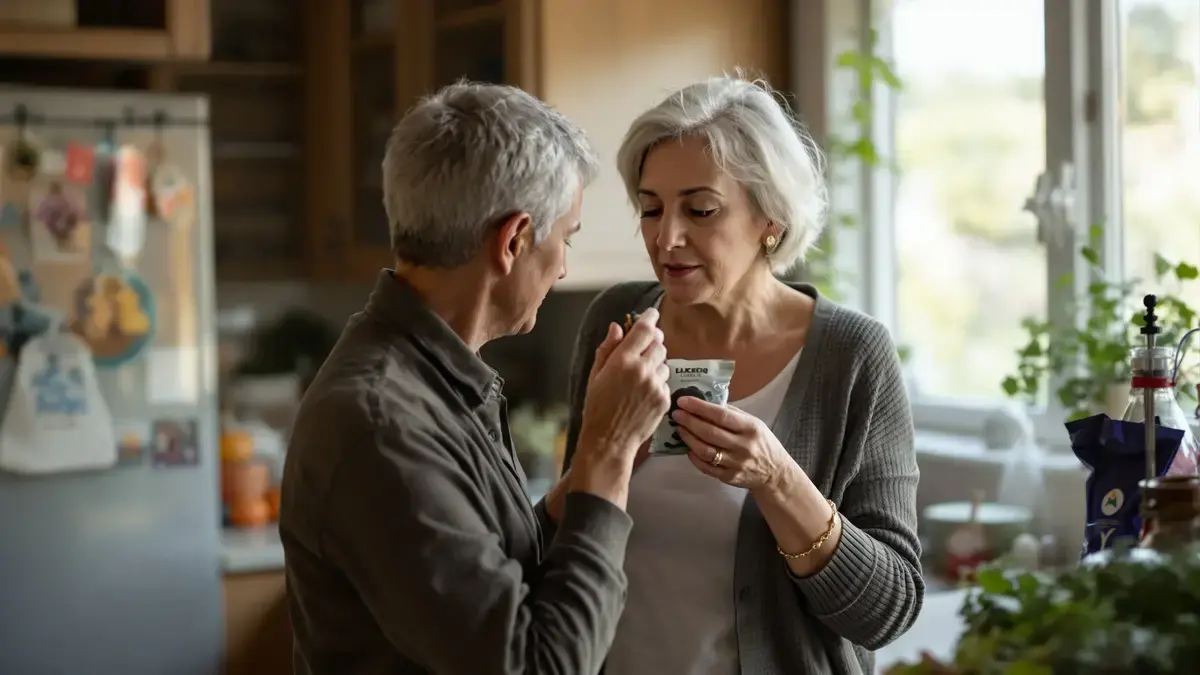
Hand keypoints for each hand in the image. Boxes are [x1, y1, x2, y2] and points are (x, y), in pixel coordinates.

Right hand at [577, 308, 669, 463]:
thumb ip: (607, 349)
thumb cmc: (597, 407)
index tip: (651, 313)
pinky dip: (658, 381)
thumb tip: (617, 326)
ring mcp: (656, 385)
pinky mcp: (664, 398)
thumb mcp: (595, 375)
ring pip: (664, 361)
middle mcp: (642, 370)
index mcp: (622, 361)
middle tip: (642, 348)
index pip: (644, 329)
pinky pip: (666, 380)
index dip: (650, 317)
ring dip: (656, 362)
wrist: (610, 440)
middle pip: (658, 342)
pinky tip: (644, 393)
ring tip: (640, 377)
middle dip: (652, 341)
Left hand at [672, 395, 796, 491]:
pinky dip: (694, 456)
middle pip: (710, 432)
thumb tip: (706, 401)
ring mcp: (735, 464)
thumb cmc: (762, 443)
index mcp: (750, 428)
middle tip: (676, 414)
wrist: (775, 473)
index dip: (699, 407)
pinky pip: (705, 467)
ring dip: (688, 438)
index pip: (721, 415)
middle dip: (689, 421)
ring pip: (705, 451)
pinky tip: (688, 447)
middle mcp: (743, 446)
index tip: (683, 401)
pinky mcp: (728, 477)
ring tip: (679, 429)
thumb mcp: (754, 423)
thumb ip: (732, 414)